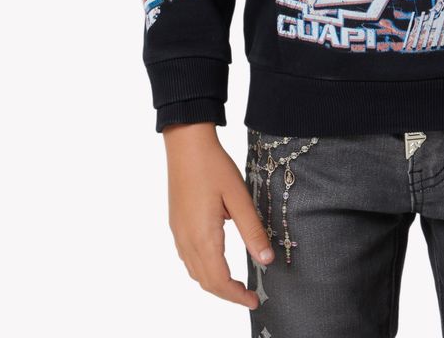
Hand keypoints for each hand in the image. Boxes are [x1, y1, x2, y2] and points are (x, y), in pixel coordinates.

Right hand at [163, 122, 275, 307]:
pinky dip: (203, 269)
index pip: (219, 280)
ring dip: (214, 283)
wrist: (185, 144)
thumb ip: (252, 231)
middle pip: (205, 281)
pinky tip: (216, 261)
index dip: (236, 295)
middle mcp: (187, 240)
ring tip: (235, 283)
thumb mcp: (239, 197)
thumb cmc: (213, 166)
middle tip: (249, 295)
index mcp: (203, 236)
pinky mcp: (176, 224)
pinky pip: (188, 258)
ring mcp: (178, 233)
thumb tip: (266, 260)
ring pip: (195, 272)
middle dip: (227, 294)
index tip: (254, 300)